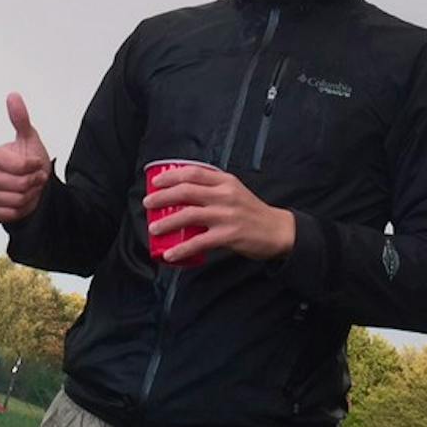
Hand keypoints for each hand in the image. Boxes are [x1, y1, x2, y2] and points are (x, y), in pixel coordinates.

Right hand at [0, 92, 50, 224]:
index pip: (19, 166)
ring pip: (15, 201)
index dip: (34, 166)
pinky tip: (22, 202)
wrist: (32, 188)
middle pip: (18, 185)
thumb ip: (20, 119)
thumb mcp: (30, 139)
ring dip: (29, 197)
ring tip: (29, 190)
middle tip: (35, 179)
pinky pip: (9, 214)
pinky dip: (21, 210)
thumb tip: (13, 95)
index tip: (37, 164)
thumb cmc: (30, 163)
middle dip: (33, 183)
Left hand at [143, 167, 295, 263]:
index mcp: (225, 181)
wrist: (277, 230)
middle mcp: (225, 195)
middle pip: (187, 191)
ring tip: (154, 229)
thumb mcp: (235, 191)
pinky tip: (171, 254)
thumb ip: (213, 188)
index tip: (156, 182)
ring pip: (190, 215)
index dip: (171, 176)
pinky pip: (200, 242)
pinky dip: (182, 249)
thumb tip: (182, 193)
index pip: (193, 172)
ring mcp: (227, 215)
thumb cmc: (252, 212)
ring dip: (168, 222)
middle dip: (163, 197)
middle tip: (148, 204)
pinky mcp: (229, 235)